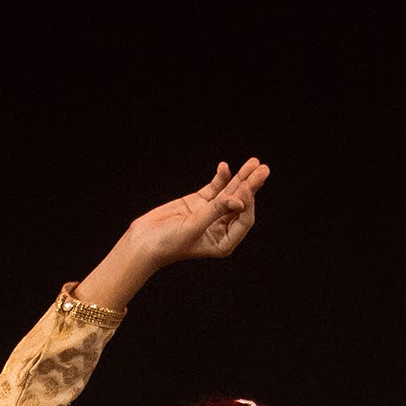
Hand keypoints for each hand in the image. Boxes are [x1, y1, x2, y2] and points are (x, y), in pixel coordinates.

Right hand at [74, 160, 269, 312]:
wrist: (142, 241)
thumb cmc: (167, 243)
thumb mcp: (193, 228)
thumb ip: (215, 211)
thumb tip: (238, 198)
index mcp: (223, 242)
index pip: (243, 219)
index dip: (247, 201)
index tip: (244, 187)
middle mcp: (220, 229)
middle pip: (240, 203)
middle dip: (251, 185)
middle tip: (262, 168)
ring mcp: (210, 214)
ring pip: (230, 193)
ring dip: (240, 177)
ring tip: (253, 162)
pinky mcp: (199, 203)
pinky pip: (215, 188)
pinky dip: (220, 177)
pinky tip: (224, 166)